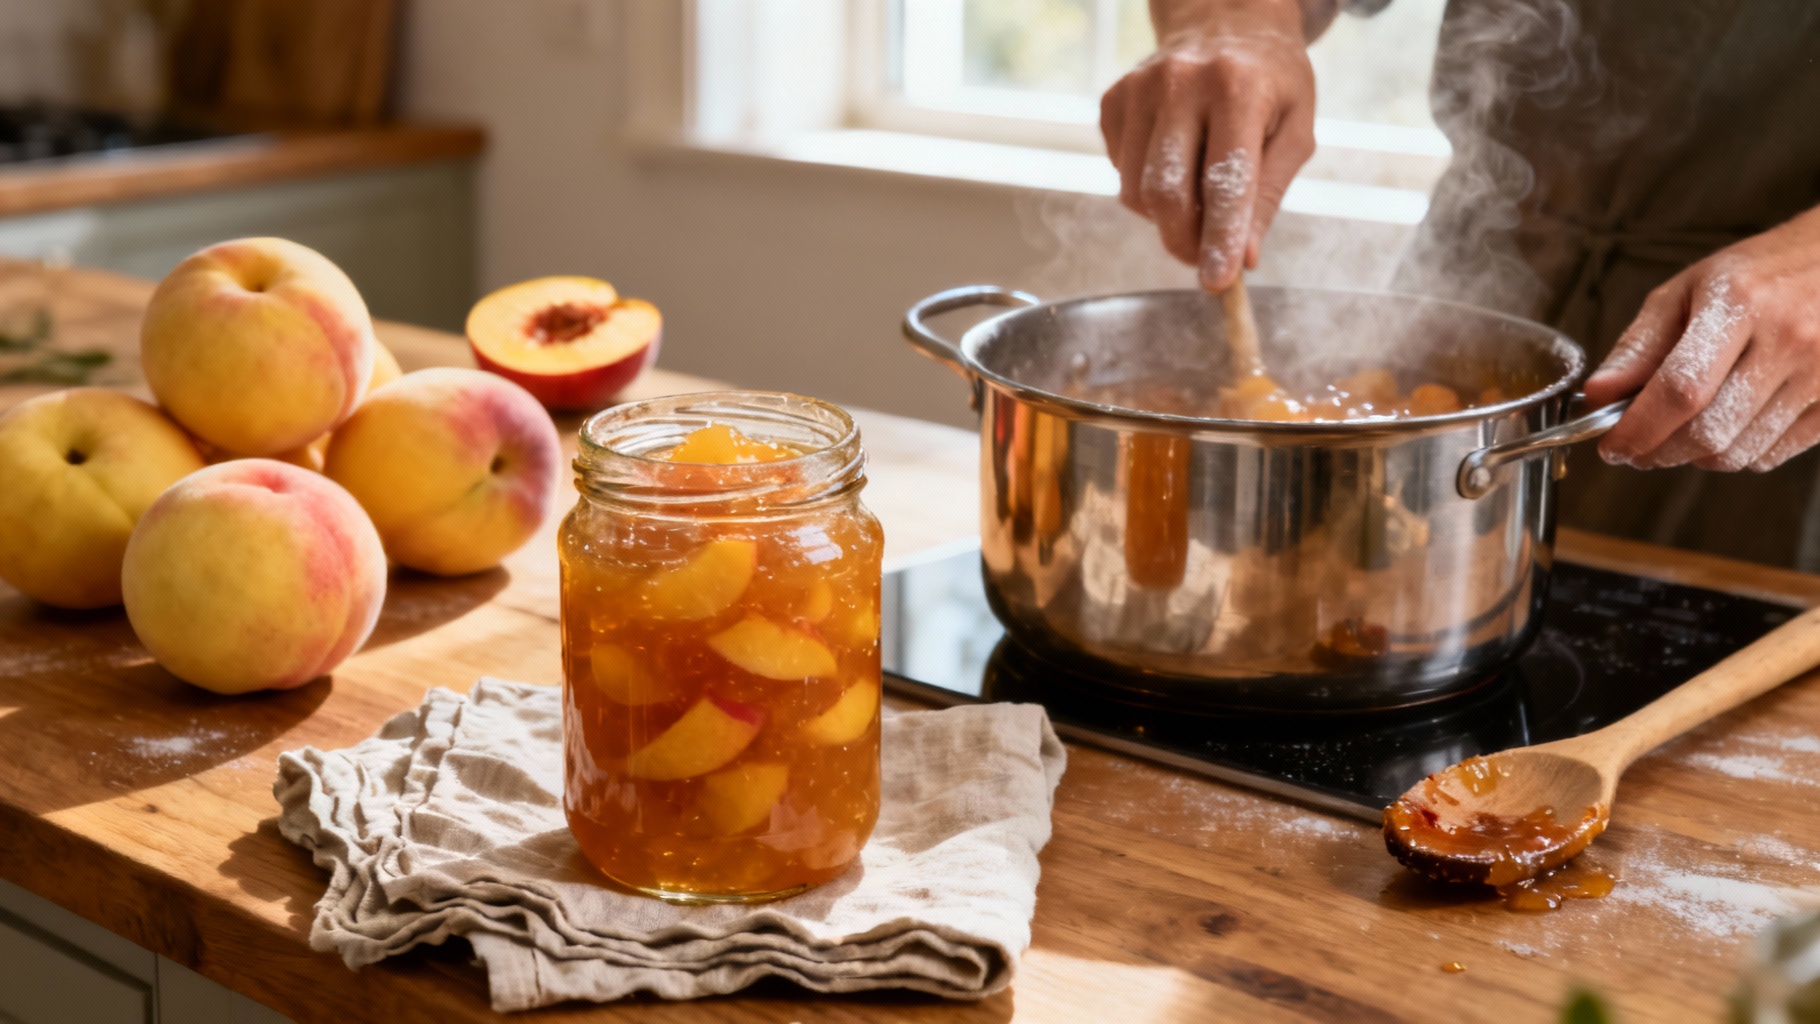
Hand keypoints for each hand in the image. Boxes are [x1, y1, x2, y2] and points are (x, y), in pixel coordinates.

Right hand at [1099, 0, 1315, 290]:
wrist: (1223, 19)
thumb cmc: (1270, 80)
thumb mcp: (1294, 130)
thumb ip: (1269, 195)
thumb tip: (1244, 260)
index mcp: (1238, 86)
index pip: (1224, 180)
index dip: (1220, 237)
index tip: (1217, 282)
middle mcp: (1181, 81)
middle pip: (1166, 192)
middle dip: (1185, 241)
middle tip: (1204, 261)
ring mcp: (1139, 88)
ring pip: (1136, 192)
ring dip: (1166, 219)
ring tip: (1197, 201)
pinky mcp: (1113, 100)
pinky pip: (1120, 174)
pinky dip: (1146, 189)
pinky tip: (1174, 164)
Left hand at [1584, 206, 1819, 472]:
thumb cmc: (1758, 274)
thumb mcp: (1688, 289)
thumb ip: (1639, 345)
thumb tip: (1597, 396)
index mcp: (1741, 303)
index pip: (1681, 389)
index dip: (1639, 429)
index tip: (1612, 446)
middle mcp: (1788, 339)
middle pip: (1709, 431)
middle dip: (1659, 453)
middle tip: (1636, 450)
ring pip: (1739, 452)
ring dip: (1694, 458)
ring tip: (1678, 435)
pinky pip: (1773, 455)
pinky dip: (1736, 455)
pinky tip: (1724, 430)